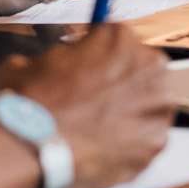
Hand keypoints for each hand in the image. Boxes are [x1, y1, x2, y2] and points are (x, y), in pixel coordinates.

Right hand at [0, 25, 173, 187]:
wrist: (33, 145)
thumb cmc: (32, 101)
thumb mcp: (39, 59)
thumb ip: (65, 57)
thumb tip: (63, 64)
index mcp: (120, 38)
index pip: (120, 44)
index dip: (104, 60)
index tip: (94, 73)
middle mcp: (148, 67)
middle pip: (142, 73)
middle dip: (123, 86)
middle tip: (96, 104)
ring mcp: (157, 107)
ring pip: (148, 108)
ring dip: (130, 116)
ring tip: (98, 130)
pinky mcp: (156, 143)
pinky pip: (145, 141)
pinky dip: (129, 146)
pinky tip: (103, 149)